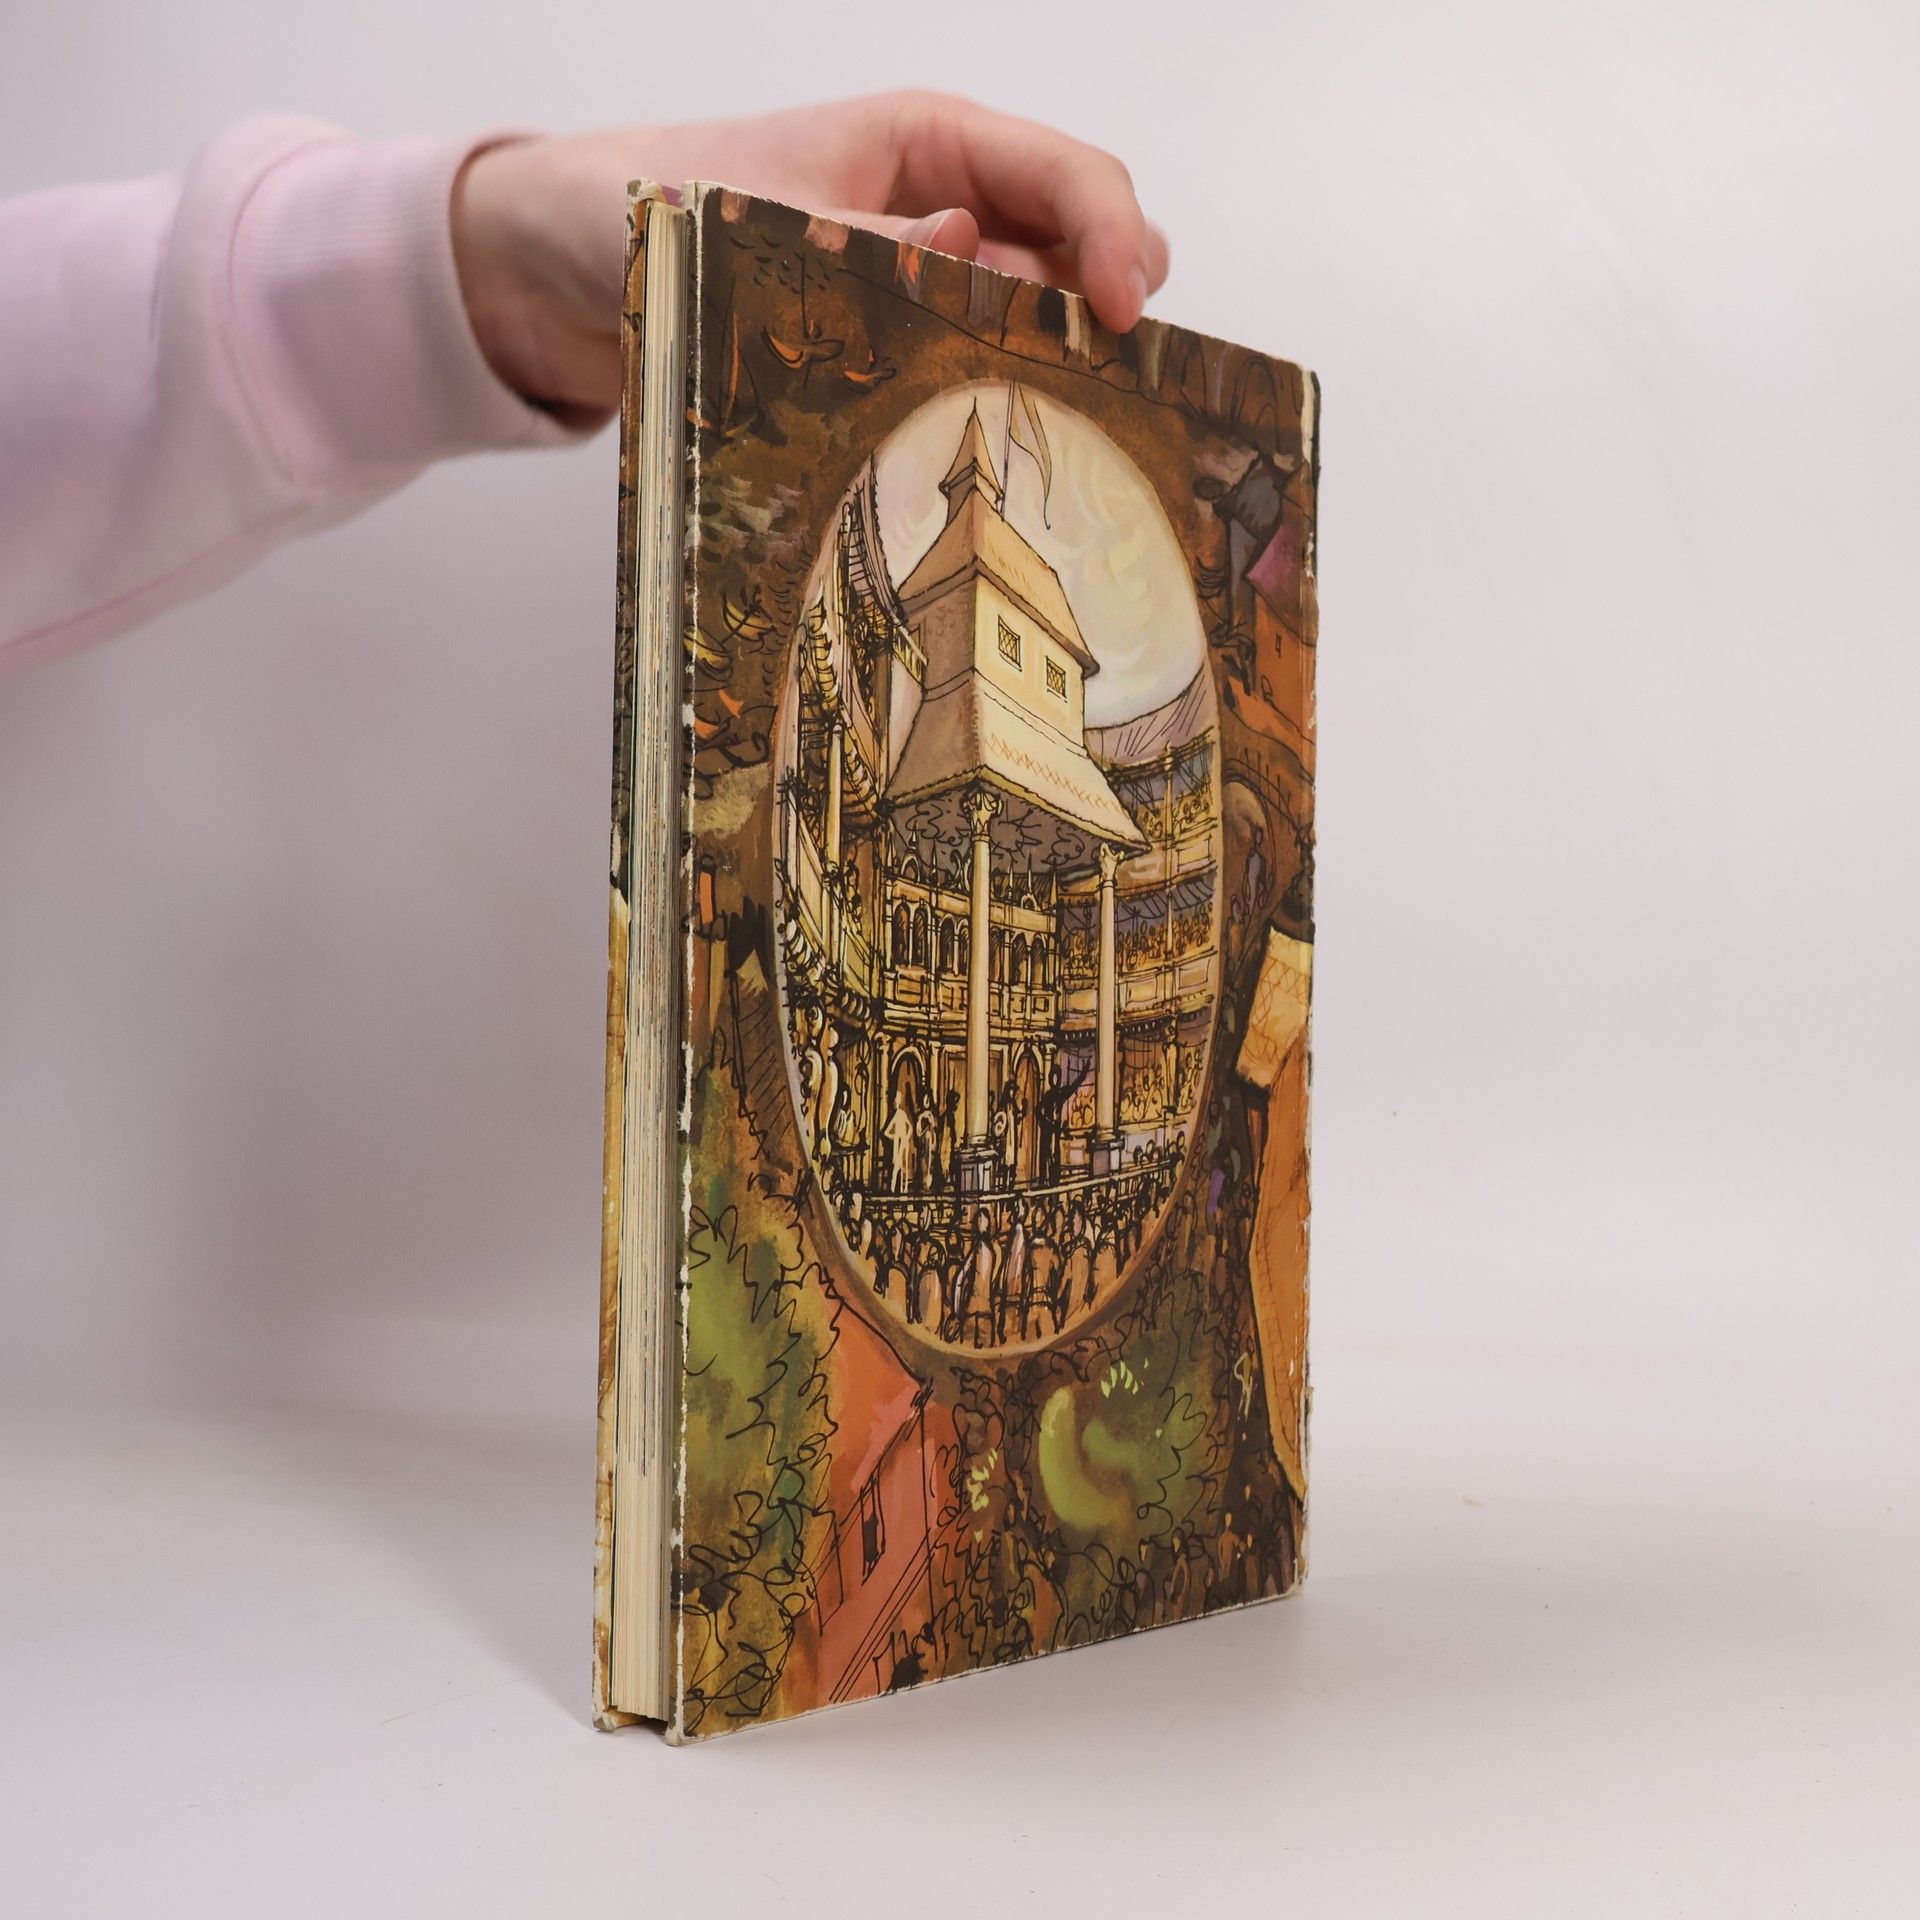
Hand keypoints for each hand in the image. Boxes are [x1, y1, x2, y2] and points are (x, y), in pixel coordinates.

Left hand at [449, 92, 1170, 421]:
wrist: (554, 265)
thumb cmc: (634, 202)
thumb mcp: (738, 214)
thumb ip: (853, 237)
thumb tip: (968, 249)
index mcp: (922, 139)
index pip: (1064, 172)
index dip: (1114, 236)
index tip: (1128, 315)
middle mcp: (943, 204)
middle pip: (1079, 246)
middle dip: (1106, 307)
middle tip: (1100, 384)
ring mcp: (924, 280)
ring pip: (1039, 319)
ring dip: (1055, 366)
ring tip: (1047, 426)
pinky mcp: (891, 346)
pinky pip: (973, 372)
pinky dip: (997, 405)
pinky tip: (989, 449)